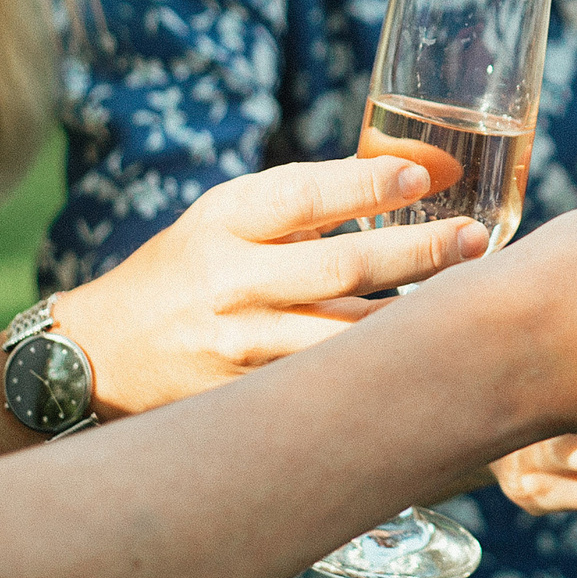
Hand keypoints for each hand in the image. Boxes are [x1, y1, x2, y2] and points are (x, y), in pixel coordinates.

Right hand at [56, 156, 472, 418]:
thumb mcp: (223, 216)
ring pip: (348, 337)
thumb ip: (303, 201)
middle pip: (342, 267)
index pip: (302, 195)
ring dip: (415, 320)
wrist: (100, 360)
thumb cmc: (184, 270)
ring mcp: (244, 350)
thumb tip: (411, 180)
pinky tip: (428, 359)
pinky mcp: (253, 400)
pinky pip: (332, 385)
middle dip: (421, 253)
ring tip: (470, 299)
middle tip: (476, 239)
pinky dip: (382, 372)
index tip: (424, 177)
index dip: (367, 184)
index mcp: (223, 224)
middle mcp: (232, 286)